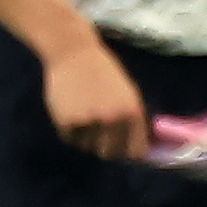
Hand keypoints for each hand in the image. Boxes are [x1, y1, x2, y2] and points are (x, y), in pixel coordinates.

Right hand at [42, 37, 148, 159]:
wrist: (73, 53)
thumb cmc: (103, 73)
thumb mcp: (128, 93)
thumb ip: (133, 120)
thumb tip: (139, 151)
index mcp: (133, 112)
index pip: (136, 150)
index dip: (129, 152)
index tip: (123, 149)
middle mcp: (113, 119)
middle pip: (109, 153)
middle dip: (104, 147)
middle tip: (98, 133)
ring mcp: (90, 121)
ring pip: (87, 147)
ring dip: (85, 138)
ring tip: (84, 114)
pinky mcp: (67, 121)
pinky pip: (70, 139)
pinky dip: (70, 130)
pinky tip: (71, 110)